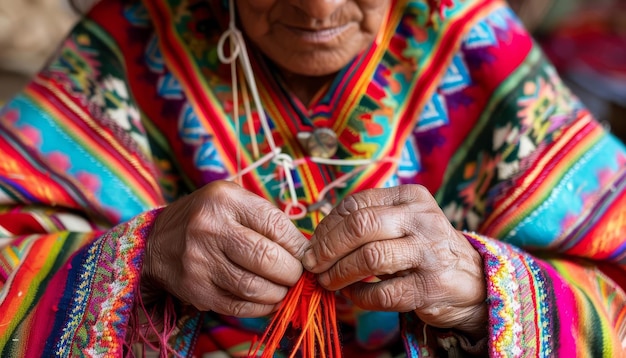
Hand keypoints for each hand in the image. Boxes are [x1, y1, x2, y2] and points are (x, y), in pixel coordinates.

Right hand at [142, 181, 308, 317]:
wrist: (156, 244)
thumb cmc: (207, 219)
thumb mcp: (233, 201)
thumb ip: (267, 219)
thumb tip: (306, 250)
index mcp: (224, 199)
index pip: (275, 224)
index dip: (298, 245)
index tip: (306, 254)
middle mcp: (209, 228)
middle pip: (267, 258)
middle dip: (292, 271)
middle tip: (296, 273)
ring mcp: (200, 262)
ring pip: (255, 287)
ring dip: (279, 292)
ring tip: (283, 286)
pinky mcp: (198, 290)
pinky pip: (240, 306)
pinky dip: (262, 307)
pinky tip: (268, 299)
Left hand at [302, 185, 486, 336]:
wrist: (472, 280)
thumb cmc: (422, 248)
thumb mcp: (402, 222)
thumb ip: (366, 220)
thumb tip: (316, 238)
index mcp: (410, 197)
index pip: (356, 204)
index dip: (326, 226)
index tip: (312, 244)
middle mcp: (422, 219)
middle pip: (360, 227)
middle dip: (327, 248)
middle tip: (312, 265)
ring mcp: (429, 253)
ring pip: (369, 258)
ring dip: (339, 273)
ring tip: (327, 281)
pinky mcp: (430, 287)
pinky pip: (381, 293)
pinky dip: (359, 296)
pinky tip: (352, 295)